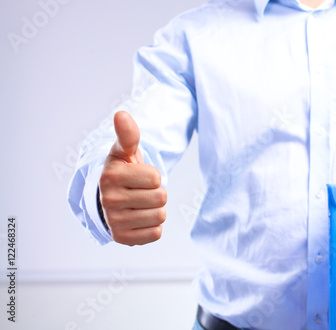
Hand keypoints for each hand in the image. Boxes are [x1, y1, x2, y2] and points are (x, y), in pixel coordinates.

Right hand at [99, 111, 166, 245]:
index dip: (153, 176)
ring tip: (140, 204)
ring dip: (155, 209)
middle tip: (140, 191)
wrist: (107, 199)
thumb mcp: (124, 152)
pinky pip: (156, 233)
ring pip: (160, 216)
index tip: (138, 176)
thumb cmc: (122, 171)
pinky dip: (152, 226)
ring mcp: (114, 222)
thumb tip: (121, 114)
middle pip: (161, 197)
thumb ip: (128, 134)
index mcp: (111, 176)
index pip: (156, 178)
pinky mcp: (123, 238)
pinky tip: (139, 218)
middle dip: (156, 193)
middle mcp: (109, 200)